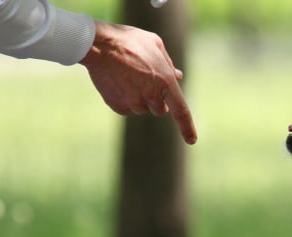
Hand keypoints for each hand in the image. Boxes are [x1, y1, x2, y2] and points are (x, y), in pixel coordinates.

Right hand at [79, 19, 196, 144]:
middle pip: (160, 110)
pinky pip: (127, 109)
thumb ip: (168, 64)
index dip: (187, 128)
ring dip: (139, 98)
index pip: (181, 111)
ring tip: (128, 76)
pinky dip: (125, 99)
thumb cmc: (129, 41)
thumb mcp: (155, 44)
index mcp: (165, 82)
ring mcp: (133, 103)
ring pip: (142, 109)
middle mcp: (151, 96)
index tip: (192, 140)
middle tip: (145, 81)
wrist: (99, 45)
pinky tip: (118, 82)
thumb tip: (178, 77)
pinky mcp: (118, 106)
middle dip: (157, 100)